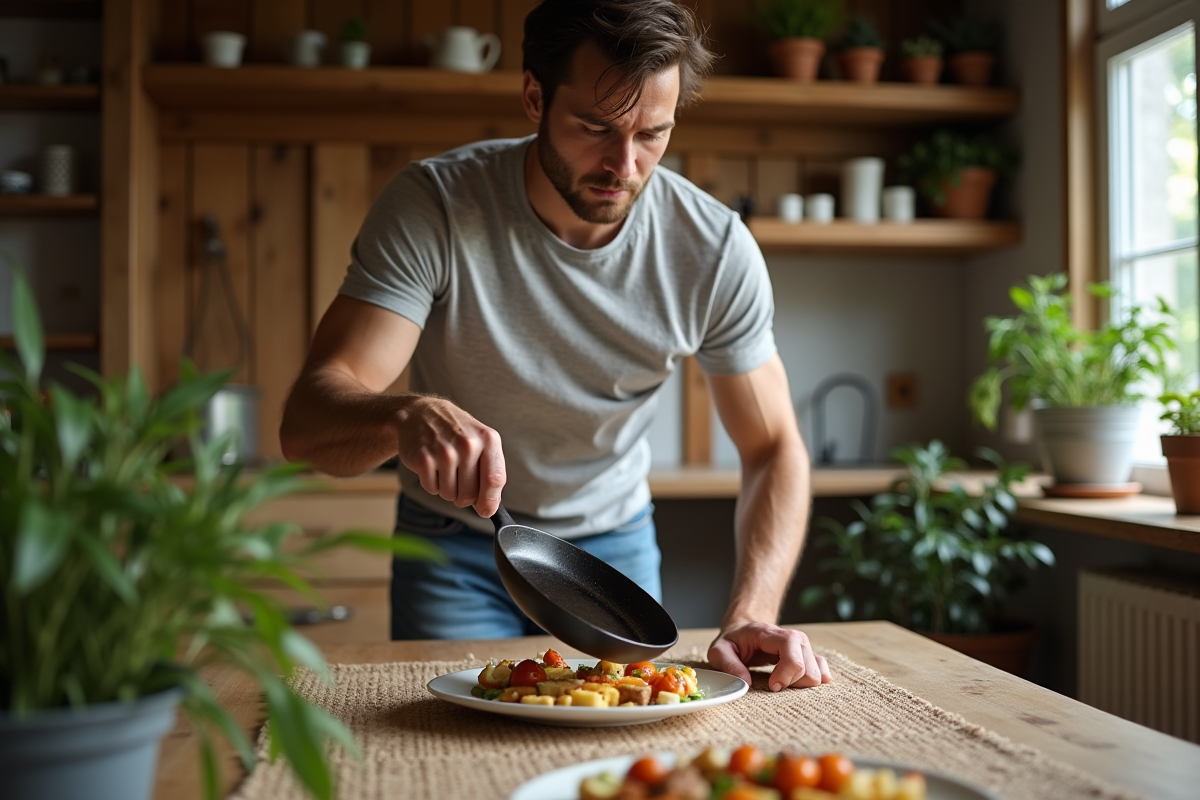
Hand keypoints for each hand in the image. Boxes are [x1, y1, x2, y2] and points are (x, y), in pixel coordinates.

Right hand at [395, 396, 505, 516]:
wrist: (422, 413)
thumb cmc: (456, 432)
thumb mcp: (480, 441)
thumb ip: (490, 471)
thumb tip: (489, 507)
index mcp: (488, 439)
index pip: (494, 480)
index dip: (490, 501)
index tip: (486, 511)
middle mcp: (467, 445)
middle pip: (470, 494)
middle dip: (464, 496)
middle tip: (458, 480)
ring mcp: (444, 452)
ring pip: (450, 495)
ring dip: (447, 489)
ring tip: (444, 468)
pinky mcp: (423, 459)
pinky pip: (432, 489)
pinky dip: (432, 484)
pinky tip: (432, 465)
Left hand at [707, 622, 831, 690]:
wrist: (745, 630)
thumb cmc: (733, 641)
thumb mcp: (719, 650)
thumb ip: (728, 664)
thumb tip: (745, 683)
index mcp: (770, 634)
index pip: (791, 651)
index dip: (786, 674)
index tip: (772, 686)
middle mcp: (793, 637)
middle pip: (808, 666)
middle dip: (792, 683)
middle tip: (774, 685)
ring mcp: (803, 646)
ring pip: (817, 672)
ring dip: (801, 685)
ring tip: (783, 682)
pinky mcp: (808, 656)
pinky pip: (823, 670)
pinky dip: (814, 682)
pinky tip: (799, 684)